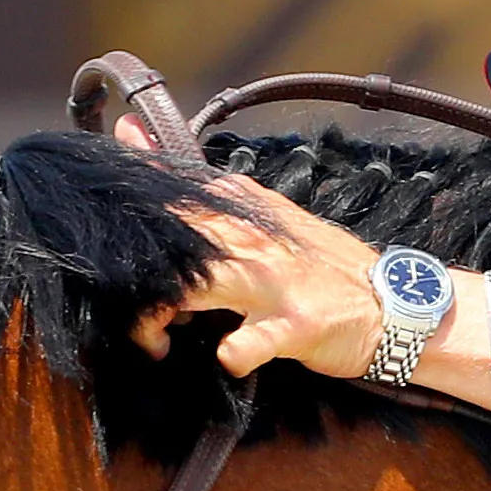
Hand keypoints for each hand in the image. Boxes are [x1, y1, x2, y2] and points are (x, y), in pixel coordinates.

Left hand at [123, 156, 490, 406]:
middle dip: (129, 277)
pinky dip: (235, 352)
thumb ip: (202, 184)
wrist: (394, 303)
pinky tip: (228, 358)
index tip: (97, 220)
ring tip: (155, 343)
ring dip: (159, 317)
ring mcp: (273, 284)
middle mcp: (250, 241)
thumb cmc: (320, 266)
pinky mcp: (295, 326)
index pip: (166, 197)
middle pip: (168, 243)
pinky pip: (253, 341)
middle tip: (121, 307)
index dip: (122, 207)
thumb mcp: (264, 214)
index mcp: (239, 214)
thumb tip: (132, 133)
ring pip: (197, 284)